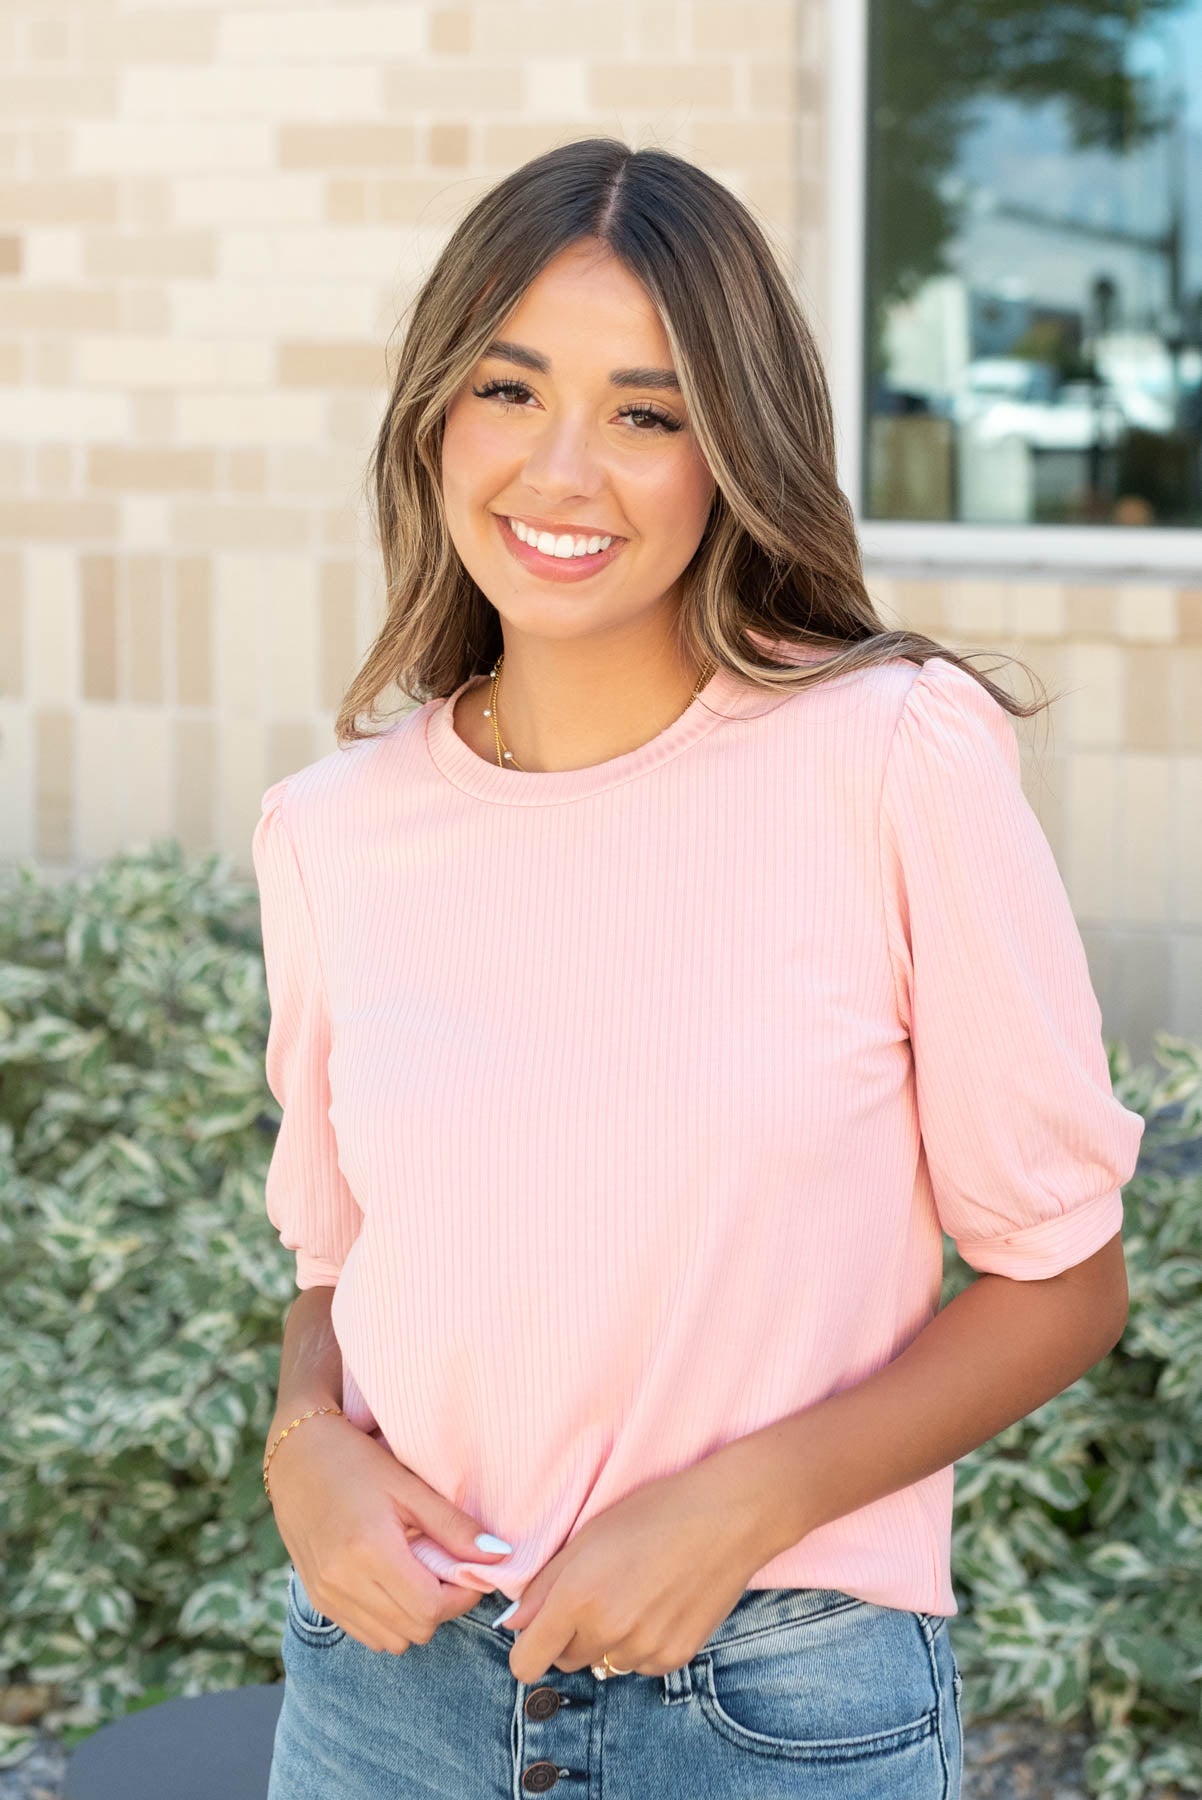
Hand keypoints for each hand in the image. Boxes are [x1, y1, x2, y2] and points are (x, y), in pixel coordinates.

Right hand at [266, 1412, 512, 1653]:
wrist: (295, 1456)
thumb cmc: (356, 1461)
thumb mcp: (409, 1487)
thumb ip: (454, 1527)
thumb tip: (500, 1557)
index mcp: (369, 1551)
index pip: (430, 1608)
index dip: (461, 1597)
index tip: (469, 1571)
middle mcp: (343, 1582)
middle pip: (414, 1630)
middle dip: (440, 1607)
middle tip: (444, 1569)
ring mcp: (327, 1596)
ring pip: (391, 1641)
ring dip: (414, 1617)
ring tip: (417, 1573)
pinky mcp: (319, 1600)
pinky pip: (366, 1634)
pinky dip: (388, 1619)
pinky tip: (391, 1581)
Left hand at [500, 1450, 769, 1684]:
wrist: (726, 1517)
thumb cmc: (652, 1513)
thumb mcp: (587, 1535)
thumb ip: (543, 1585)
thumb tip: (513, 1623)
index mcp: (576, 1598)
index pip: (526, 1663)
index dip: (527, 1647)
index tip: (538, 1629)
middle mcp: (607, 1631)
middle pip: (564, 1661)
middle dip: (569, 1635)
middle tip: (596, 1592)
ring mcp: (643, 1649)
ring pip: (602, 1663)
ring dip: (607, 1639)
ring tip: (634, 1593)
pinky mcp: (674, 1658)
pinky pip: (638, 1664)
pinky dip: (640, 1644)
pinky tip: (659, 1604)